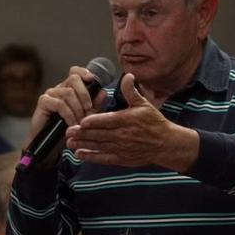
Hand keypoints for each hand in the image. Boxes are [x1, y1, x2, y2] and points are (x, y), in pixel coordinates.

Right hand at [24, 65, 107, 145]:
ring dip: (78, 109)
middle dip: (85, 94)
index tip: (92, 79)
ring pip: (68, 93)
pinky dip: (69, 115)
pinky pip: (59, 103)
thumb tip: (103, 92)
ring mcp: (51, 94)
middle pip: (74, 78)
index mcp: (70, 88)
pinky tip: (72, 124)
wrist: (51, 144)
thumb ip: (95, 105)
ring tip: (80, 122)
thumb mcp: (86, 117)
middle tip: (88, 109)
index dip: (84, 72)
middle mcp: (60, 88)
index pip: (76, 72)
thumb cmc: (67, 129)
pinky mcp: (43, 102)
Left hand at [65, 74, 197, 170]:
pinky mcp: (121, 158)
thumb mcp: (144, 104)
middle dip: (83, 133)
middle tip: (68, 131)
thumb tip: (127, 76)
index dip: (94, 121)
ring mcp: (121, 148)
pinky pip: (104, 158)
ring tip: (70, 142)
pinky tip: (80, 154)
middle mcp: (123, 135)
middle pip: (99, 134)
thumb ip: (131, 91)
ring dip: (83, 144)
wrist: (165, 144)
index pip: (108, 120)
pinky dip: (91, 157)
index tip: (81, 121)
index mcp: (127, 120)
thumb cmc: (154, 123)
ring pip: (99, 146)